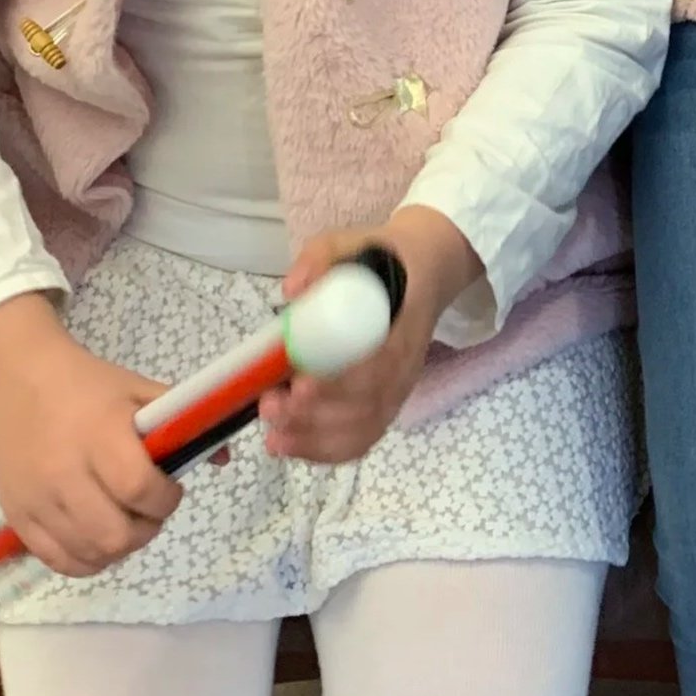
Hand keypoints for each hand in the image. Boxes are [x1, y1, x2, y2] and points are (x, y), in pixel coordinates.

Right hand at [0, 294, 174, 576]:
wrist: (16, 378)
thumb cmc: (86, 385)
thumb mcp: (138, 390)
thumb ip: (182, 424)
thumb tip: (223, 459)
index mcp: (100, 434)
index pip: (139, 489)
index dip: (166, 499)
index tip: (170, 488)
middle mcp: (64, 472)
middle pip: (115, 535)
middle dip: (146, 528)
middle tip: (147, 509)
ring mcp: (37, 498)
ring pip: (90, 554)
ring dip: (119, 546)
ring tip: (123, 520)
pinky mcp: (17, 515)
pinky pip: (58, 561)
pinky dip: (86, 559)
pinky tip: (97, 537)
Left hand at [259, 206, 482, 465]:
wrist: (425, 273)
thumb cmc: (379, 258)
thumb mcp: (347, 243)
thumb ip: (320, 260)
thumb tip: (292, 291)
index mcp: (400, 324)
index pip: (376, 367)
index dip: (339, 383)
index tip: (299, 383)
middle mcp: (404, 366)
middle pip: (365, 407)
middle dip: (313, 417)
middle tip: (270, 404)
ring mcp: (398, 389)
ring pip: (362, 431)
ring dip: (315, 441)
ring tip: (273, 436)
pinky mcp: (387, 405)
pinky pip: (363, 440)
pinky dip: (326, 452)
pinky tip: (291, 448)